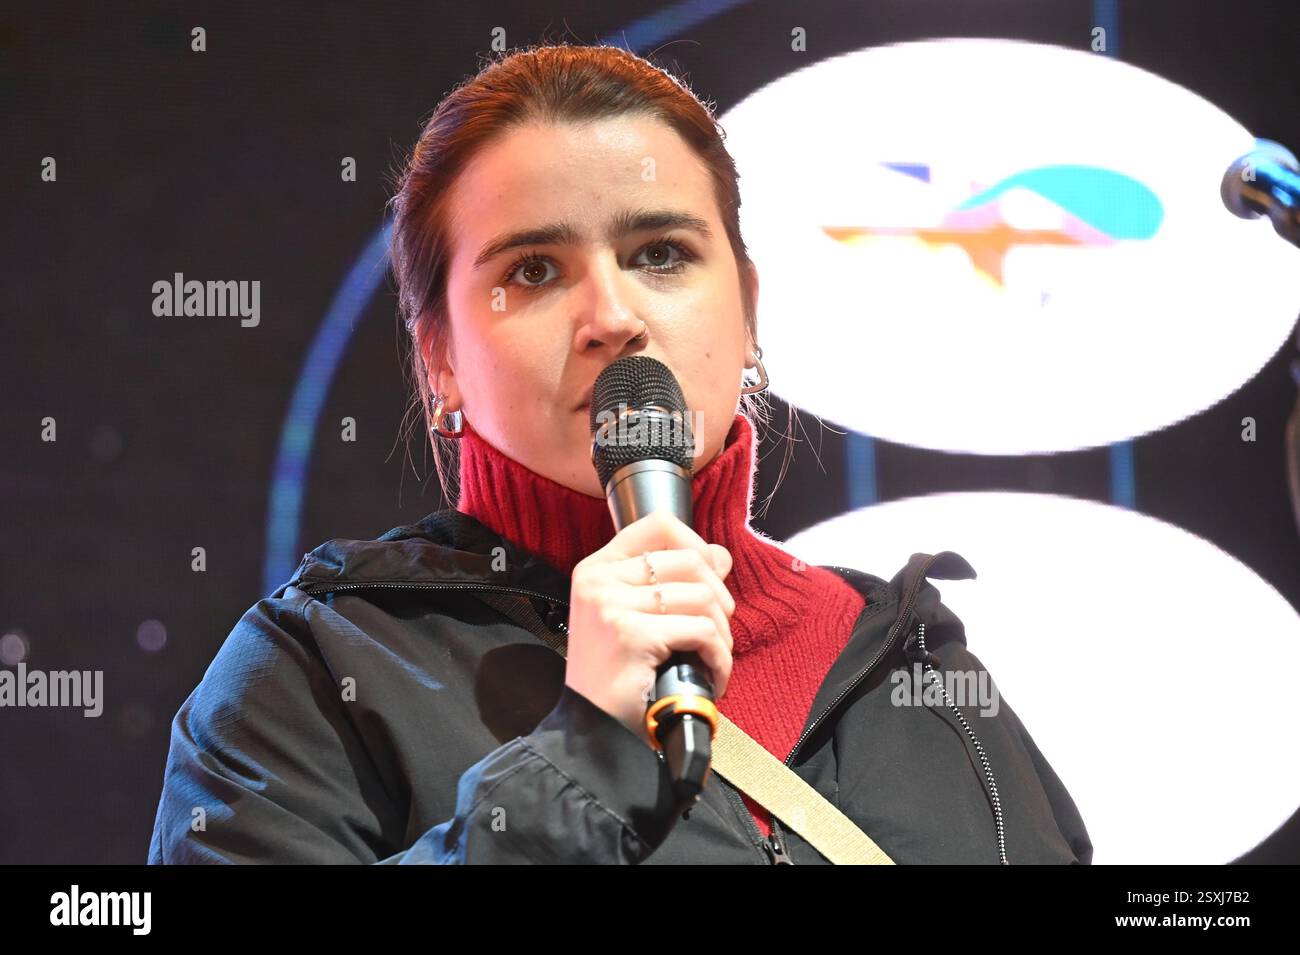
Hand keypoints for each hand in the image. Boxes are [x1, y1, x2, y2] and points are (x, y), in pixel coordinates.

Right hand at [565, 510, 734, 747]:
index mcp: (597, 569)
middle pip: (691, 560)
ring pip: (703, 597)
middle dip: (720, 599)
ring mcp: (612, 605)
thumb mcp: (635, 618)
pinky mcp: (632, 634)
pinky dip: (720, 658)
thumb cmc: (615, 678)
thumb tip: (721, 555)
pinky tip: (712, 677)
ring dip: (723, 634)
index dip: (696, 543)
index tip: (710, 576)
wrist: (592, 731)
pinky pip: (703, 631)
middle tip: (716, 633)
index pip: (657, 524)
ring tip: (712, 659)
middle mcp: (599, 580)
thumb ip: (672, 581)